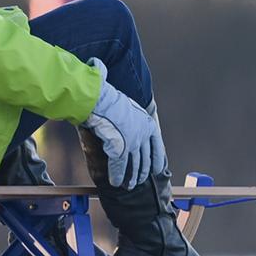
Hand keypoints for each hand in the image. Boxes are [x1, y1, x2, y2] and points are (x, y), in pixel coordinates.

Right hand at [84, 62, 158, 188]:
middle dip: (143, 171)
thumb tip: (99, 69)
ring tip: (129, 186)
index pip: (156, 145)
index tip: (158, 169)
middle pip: (146, 158)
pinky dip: (118, 176)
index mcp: (147, 122)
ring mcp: (133, 143)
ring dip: (132, 177)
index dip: (157, 158)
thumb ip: (121, 102)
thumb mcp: (120, 100)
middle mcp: (143, 134)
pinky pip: (120, 167)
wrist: (97, 99)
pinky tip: (116, 183)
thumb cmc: (105, 95)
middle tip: (140, 181)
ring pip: (135, 165)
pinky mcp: (120, 150)